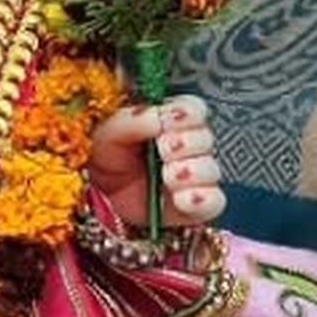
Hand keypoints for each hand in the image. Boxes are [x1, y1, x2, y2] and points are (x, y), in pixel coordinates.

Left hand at [92, 94, 225, 234]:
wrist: (102, 197)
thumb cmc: (108, 159)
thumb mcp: (107, 134)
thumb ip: (129, 121)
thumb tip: (157, 118)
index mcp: (171, 120)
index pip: (194, 109)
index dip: (184, 115)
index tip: (165, 124)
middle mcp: (189, 146)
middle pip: (205, 138)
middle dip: (183, 144)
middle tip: (163, 150)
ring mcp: (196, 177)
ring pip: (210, 169)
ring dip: (189, 172)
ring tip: (167, 177)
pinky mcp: (197, 206)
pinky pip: (214, 201)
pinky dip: (200, 199)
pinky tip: (181, 198)